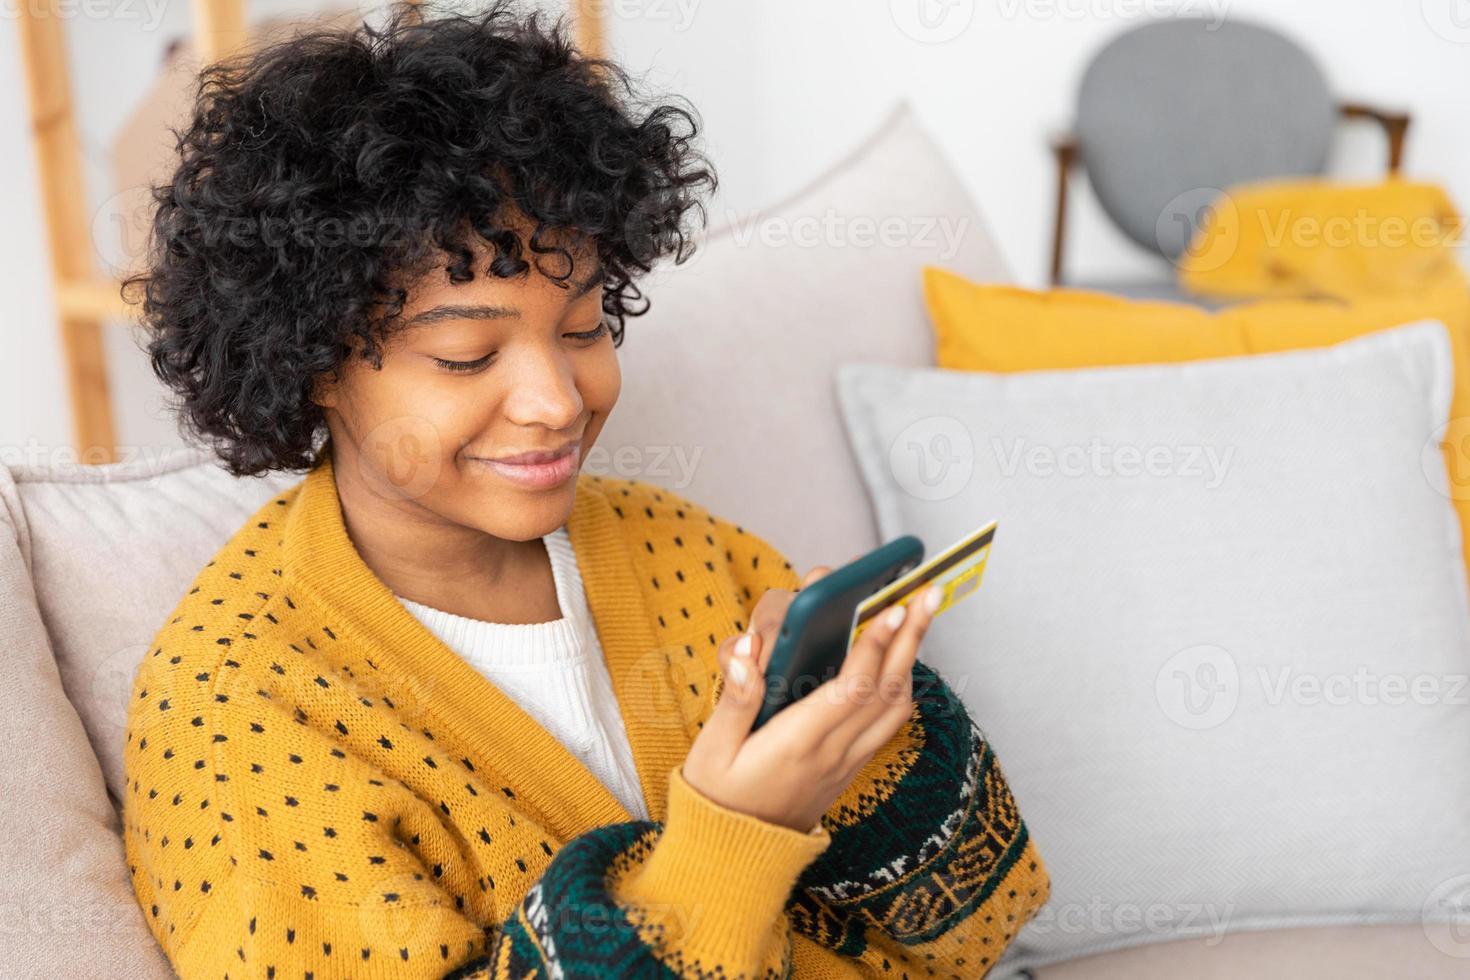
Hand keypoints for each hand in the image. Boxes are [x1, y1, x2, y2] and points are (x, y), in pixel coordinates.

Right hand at [681, 561, 942, 832]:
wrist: (734, 858)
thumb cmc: (718, 799)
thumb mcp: (711, 751)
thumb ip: (733, 700)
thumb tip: (747, 652)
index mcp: (799, 743)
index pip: (852, 688)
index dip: (875, 644)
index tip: (892, 607)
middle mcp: (833, 752)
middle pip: (887, 689)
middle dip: (912, 637)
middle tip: (929, 594)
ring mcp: (846, 762)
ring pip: (896, 706)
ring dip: (911, 660)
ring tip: (917, 619)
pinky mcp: (848, 767)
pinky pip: (887, 723)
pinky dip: (898, 685)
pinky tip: (894, 662)